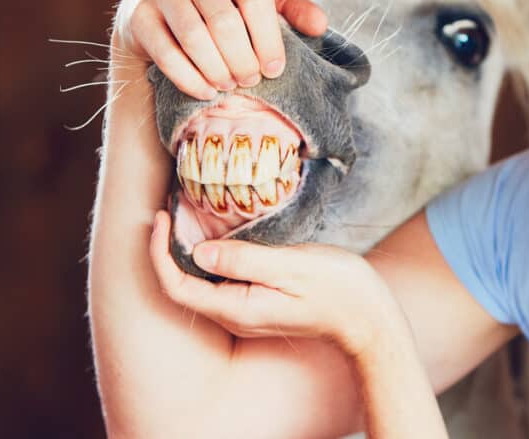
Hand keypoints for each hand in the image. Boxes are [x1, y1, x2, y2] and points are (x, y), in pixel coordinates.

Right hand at [113, 0, 328, 100]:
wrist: (163, 12)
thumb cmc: (225, 8)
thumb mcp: (261, 4)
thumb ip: (292, 11)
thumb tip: (319, 25)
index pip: (256, 0)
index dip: (268, 40)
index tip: (274, 70)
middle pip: (225, 23)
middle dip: (242, 60)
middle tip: (249, 82)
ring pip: (194, 38)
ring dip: (216, 70)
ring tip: (228, 86)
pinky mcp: (138, 15)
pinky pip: (166, 52)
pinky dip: (189, 78)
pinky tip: (205, 91)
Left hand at [149, 211, 405, 355]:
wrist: (368, 317)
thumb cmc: (336, 289)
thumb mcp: (290, 267)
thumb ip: (243, 260)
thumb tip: (199, 252)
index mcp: (237, 309)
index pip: (178, 287)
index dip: (160, 253)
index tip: (162, 218)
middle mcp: (236, 317)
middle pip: (183, 287)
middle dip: (167, 250)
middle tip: (168, 211)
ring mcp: (247, 313)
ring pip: (202, 285)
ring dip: (188, 253)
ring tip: (186, 217)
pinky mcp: (259, 304)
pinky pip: (222, 283)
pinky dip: (211, 258)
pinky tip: (219, 235)